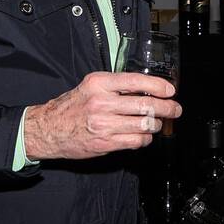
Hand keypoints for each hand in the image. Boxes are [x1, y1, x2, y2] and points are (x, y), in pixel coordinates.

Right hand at [25, 72, 181, 160]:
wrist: (48, 129)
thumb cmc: (71, 107)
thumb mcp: (90, 86)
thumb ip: (115, 86)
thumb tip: (146, 88)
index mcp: (99, 83)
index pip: (136, 81)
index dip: (158, 86)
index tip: (170, 90)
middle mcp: (101, 102)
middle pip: (145, 105)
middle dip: (166, 108)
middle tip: (175, 109)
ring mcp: (104, 124)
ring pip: (144, 125)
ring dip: (156, 125)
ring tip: (158, 123)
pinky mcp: (105, 143)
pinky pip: (135, 141)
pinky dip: (144, 139)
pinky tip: (143, 136)